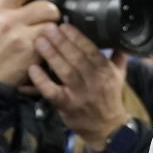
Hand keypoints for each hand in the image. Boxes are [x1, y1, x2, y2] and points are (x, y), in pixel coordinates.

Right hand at [0, 0, 58, 86]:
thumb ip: (7, 13)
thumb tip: (29, 3)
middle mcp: (7, 20)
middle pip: (46, 6)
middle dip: (53, 15)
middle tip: (49, 24)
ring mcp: (18, 35)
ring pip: (53, 25)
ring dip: (55, 33)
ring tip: (47, 42)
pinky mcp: (29, 51)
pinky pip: (52, 44)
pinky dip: (51, 50)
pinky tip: (43, 55)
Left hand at [26, 24, 129, 148]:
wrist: (106, 126)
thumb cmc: (109, 98)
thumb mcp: (119, 76)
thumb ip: (118, 57)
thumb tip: (120, 39)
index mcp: (106, 72)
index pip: (92, 51)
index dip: (77, 38)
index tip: (65, 26)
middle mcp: (94, 81)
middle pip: (76, 58)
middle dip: (61, 42)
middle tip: (48, 29)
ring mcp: (80, 94)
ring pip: (64, 71)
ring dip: (51, 55)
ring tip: (39, 41)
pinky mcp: (66, 105)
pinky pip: (51, 90)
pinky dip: (41, 80)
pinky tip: (32, 68)